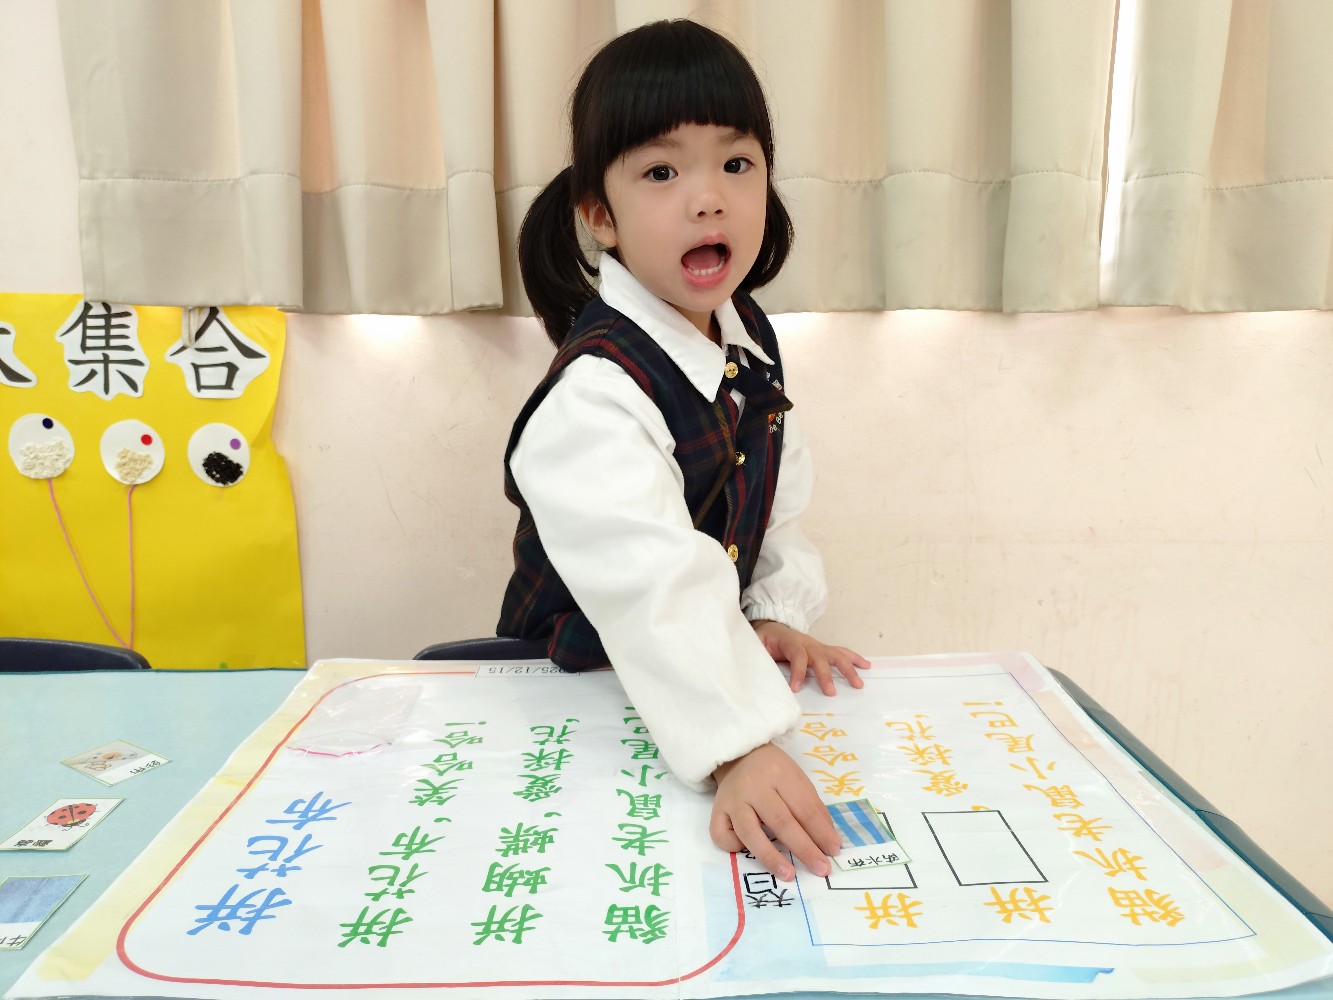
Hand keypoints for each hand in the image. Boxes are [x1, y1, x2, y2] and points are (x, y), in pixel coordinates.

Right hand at [710, 743, 839, 880]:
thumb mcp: (797, 779)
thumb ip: (813, 807)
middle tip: (821, 869)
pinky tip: (746, 851)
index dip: (820, 832)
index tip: (834, 851)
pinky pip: (720, 834)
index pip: (804, 808)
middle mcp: (754, 787)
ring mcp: (733, 800)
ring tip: (788, 874)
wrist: (738, 755)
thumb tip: (829, 840)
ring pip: (750, 832)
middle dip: (804, 848)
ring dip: (770, 857)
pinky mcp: (716, 810)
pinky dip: (733, 846)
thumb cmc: (773, 771)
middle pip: (780, 821)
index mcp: (780, 775)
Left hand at [751, 620, 869, 694]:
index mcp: (790, 642)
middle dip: (826, 674)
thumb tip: (756, 666)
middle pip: (820, 656)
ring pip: (835, 654)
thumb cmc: (764, 639)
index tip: (795, 689)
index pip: (798, 656)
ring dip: (848, 668)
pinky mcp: (822, 649)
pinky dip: (854, 658)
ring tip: (859, 683)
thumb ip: (758, 653)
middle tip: (831, 693)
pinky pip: (840, 653)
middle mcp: (807, 642)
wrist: (771, 626)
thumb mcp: (756, 644)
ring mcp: (817, 645)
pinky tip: (866, 666)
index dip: (798, 672)